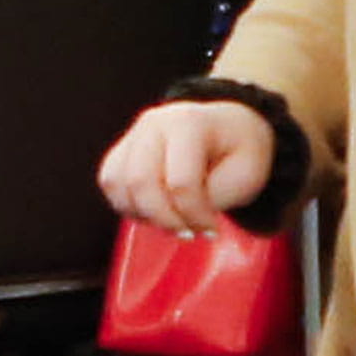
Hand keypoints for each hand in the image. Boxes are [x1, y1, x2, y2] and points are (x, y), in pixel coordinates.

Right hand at [99, 98, 275, 234]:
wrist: (230, 129)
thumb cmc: (240, 152)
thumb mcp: (244, 175)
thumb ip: (210, 197)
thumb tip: (178, 217)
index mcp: (190, 122)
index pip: (180, 182)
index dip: (195, 216)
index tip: (212, 230)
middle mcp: (155, 123)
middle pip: (141, 182)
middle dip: (165, 220)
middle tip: (189, 233)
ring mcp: (135, 133)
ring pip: (118, 183)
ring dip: (143, 215)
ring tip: (173, 222)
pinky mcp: (123, 148)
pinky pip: (110, 182)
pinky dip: (127, 205)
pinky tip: (155, 212)